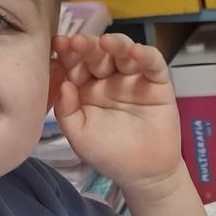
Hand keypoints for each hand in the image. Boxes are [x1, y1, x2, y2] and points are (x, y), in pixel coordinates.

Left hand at [51, 33, 181, 189]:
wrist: (145, 173)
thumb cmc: (108, 154)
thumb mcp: (79, 136)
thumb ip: (66, 111)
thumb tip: (63, 83)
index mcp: (85, 88)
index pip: (75, 64)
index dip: (67, 53)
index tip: (58, 44)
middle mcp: (108, 79)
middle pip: (98, 54)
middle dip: (88, 46)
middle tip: (78, 42)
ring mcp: (133, 78)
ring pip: (124, 52)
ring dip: (115, 44)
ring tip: (106, 42)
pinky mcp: (157, 82)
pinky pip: (153, 63)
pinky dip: (145, 55)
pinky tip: (135, 52)